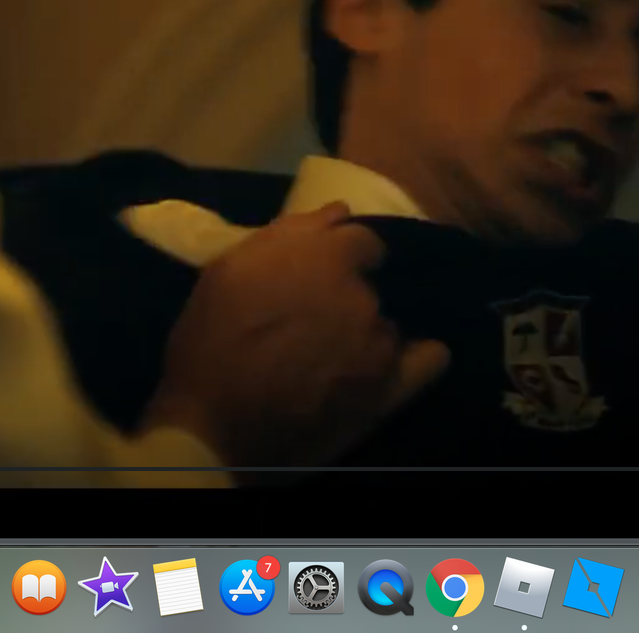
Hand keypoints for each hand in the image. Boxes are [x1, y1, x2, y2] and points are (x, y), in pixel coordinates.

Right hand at [139, 202, 449, 469]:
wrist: (213, 425)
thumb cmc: (209, 341)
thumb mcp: (229, 269)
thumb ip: (288, 233)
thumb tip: (337, 213)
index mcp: (327, 256)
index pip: (360, 239)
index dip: (337, 256)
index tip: (313, 276)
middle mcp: (363, 295)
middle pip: (370, 286)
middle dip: (346, 295)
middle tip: (310, 320)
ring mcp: (380, 344)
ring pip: (385, 324)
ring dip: (365, 331)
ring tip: (330, 356)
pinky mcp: (389, 390)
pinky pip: (429, 360)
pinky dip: (419, 356)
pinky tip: (401, 361)